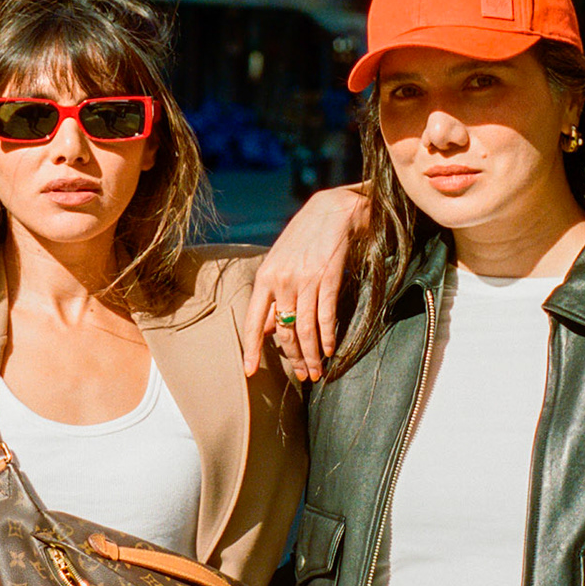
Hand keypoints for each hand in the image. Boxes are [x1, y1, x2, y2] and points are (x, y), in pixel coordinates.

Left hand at [245, 184, 369, 381]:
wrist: (334, 210)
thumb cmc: (306, 237)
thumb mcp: (280, 263)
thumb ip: (272, 296)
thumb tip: (267, 328)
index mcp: (265, 278)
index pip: (253, 321)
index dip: (251, 349)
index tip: (250, 371)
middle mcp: (281, 281)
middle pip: (283, 331)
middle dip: (293, 358)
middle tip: (302, 375)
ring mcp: (304, 280)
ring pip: (304, 329)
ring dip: (312, 355)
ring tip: (316, 371)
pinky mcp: (328, 278)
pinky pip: (326, 316)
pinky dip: (328, 337)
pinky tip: (331, 351)